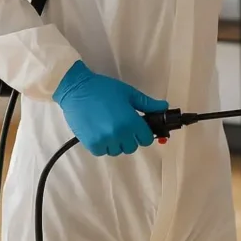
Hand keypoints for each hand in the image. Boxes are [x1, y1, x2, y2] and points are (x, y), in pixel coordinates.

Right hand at [53, 60, 167, 155]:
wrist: (76, 90)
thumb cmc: (104, 89)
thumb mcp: (129, 93)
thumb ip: (147, 104)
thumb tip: (164, 107)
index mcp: (130, 122)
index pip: (146, 139)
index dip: (145, 133)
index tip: (140, 127)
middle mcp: (118, 135)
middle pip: (132, 147)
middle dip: (131, 138)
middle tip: (124, 125)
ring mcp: (104, 141)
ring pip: (117, 151)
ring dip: (117, 142)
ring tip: (111, 127)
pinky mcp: (90, 144)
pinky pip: (103, 152)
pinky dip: (104, 145)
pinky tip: (101, 132)